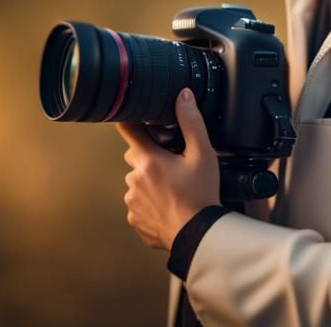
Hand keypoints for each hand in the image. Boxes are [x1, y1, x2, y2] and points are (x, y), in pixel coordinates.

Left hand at [116, 88, 220, 249]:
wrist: (196, 235)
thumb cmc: (201, 194)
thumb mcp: (202, 153)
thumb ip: (191, 121)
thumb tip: (183, 95)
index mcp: (148, 160)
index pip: (128, 129)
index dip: (131, 120)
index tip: (134, 117)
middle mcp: (134, 179)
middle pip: (136, 155)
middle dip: (150, 154)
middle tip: (173, 160)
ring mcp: (132, 201)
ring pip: (138, 180)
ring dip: (150, 179)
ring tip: (175, 186)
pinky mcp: (134, 219)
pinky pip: (139, 202)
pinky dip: (150, 200)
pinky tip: (169, 203)